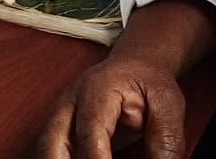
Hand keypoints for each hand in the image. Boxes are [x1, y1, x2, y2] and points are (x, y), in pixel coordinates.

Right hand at [37, 54, 188, 158]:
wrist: (135, 65)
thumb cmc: (148, 81)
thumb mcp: (168, 103)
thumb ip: (166, 139)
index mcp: (96, 91)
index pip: (90, 136)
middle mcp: (70, 102)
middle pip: (52, 143)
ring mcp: (62, 115)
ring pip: (48, 149)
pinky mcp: (62, 128)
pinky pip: (55, 152)